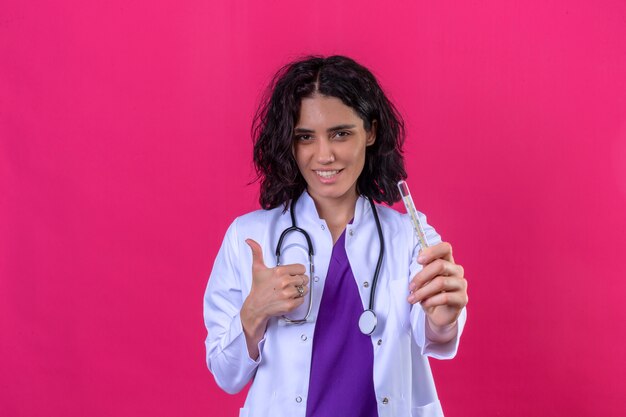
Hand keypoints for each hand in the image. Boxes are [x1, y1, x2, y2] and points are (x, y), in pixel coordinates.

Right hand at [240, 239, 308, 357]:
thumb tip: (249, 241)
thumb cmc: (258, 288)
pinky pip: (302, 300)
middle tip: (288, 284)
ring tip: (288, 291)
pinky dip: (297, 300)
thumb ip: (256, 252)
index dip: (297, 272)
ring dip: (299, 291)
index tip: (291, 275)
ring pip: (304, 289)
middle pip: (304, 279)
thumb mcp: (257, 268)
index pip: (301, 268)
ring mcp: (287, 294)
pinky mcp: (290, 305)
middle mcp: (284, 282)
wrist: (256, 306)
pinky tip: (288, 299)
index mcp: (279, 271)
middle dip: (298, 281)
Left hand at [407, 242, 467, 339]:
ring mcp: (461, 284)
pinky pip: (445, 297)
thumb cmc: (430, 293)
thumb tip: (421, 254)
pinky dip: (430, 301)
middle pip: (440, 265)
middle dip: (421, 276)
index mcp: (447, 261)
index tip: (419, 260)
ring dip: (423, 291)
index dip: (432, 251)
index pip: (445, 248)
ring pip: (440, 282)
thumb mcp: (424, 278)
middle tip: (411, 287)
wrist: (438, 314)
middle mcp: (457, 271)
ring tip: (413, 298)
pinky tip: (425, 304)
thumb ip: (424, 267)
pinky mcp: (462, 299)